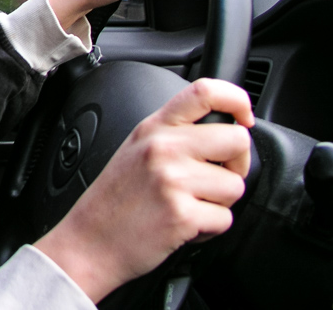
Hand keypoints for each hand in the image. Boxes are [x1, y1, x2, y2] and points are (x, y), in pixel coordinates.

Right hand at [34, 79, 253, 302]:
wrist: (88, 240)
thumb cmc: (114, 199)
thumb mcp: (135, 149)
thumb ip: (173, 133)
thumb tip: (222, 130)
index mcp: (153, 127)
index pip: (205, 92)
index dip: (237, 100)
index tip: (244, 117)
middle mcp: (163, 148)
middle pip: (237, 140)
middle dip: (237, 163)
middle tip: (215, 176)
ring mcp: (172, 180)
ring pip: (235, 185)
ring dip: (220, 202)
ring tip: (189, 204)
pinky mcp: (182, 214)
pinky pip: (225, 219)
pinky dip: (210, 228)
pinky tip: (184, 224)